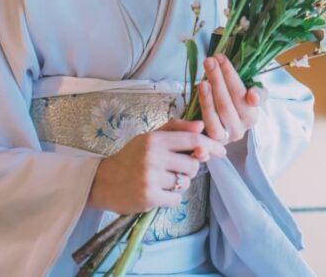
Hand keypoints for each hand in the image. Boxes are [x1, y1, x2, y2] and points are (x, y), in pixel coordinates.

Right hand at [88, 118, 225, 213]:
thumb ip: (176, 129)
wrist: (103, 181)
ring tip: (161, 181)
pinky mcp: (149, 197)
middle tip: (173, 169)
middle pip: (193, 165)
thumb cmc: (131, 157)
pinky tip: (157, 193)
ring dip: (178, 184)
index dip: (211, 146)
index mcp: (155, 139)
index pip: (192, 141)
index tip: (221, 152)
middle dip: (189, 169)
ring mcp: (151, 178)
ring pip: (185, 183)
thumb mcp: (150, 137)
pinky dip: (170, 198)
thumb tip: (201, 126)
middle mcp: (153, 157)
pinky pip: (176, 199)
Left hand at [197, 54, 266, 144]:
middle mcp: (241, 129)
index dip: (231, 76)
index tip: (221, 59)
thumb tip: (252, 95)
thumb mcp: (251, 96)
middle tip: (209, 61)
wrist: (222, 126)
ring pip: (217, 114)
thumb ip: (258, 93)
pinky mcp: (211, 141)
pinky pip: (207, 124)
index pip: (242, 93)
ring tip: (203, 77)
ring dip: (208, 95)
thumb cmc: (237, 105)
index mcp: (252, 116)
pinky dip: (203, 106)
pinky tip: (199, 91)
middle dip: (218, 79)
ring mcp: (225, 137)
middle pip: (228, 103)